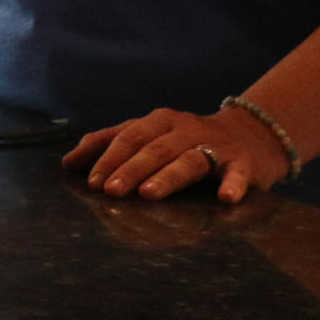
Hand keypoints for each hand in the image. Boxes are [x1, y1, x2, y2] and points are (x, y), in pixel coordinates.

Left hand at [62, 105, 289, 204]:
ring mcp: (215, 146)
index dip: (109, 158)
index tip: (92, 182)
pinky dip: (233, 184)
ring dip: (168, 176)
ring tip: (149, 193)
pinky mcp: (244, 164)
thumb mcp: (149, 135)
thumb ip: (109, 143)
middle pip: (154, 148)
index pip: (129, 136)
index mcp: (159, 121)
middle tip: (111, 191)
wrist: (252, 135)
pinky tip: (227, 198)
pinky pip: (238, 173)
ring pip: (189, 160)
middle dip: (130, 169)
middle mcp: (185, 129)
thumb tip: (68, 162)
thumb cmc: (186, 140)